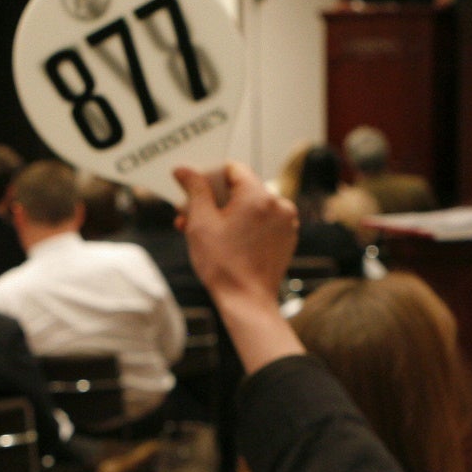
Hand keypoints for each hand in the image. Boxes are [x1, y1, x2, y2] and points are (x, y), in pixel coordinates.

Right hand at [174, 162, 298, 303]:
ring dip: (227, 212)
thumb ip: (195, 190)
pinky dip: (244, 224)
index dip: (210, 176)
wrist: (247, 302)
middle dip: (214, 199)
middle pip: (241, 188)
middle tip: (190, 213)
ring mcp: (286, 221)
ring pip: (251, 205)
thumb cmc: (223, 265)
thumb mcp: (201, 223)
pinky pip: (262, 220)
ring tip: (203, 230)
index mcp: (258, 196)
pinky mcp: (287, 237)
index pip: (233, 169)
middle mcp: (278, 204)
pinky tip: (223, 239)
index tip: (194, 189)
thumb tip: (184, 170)